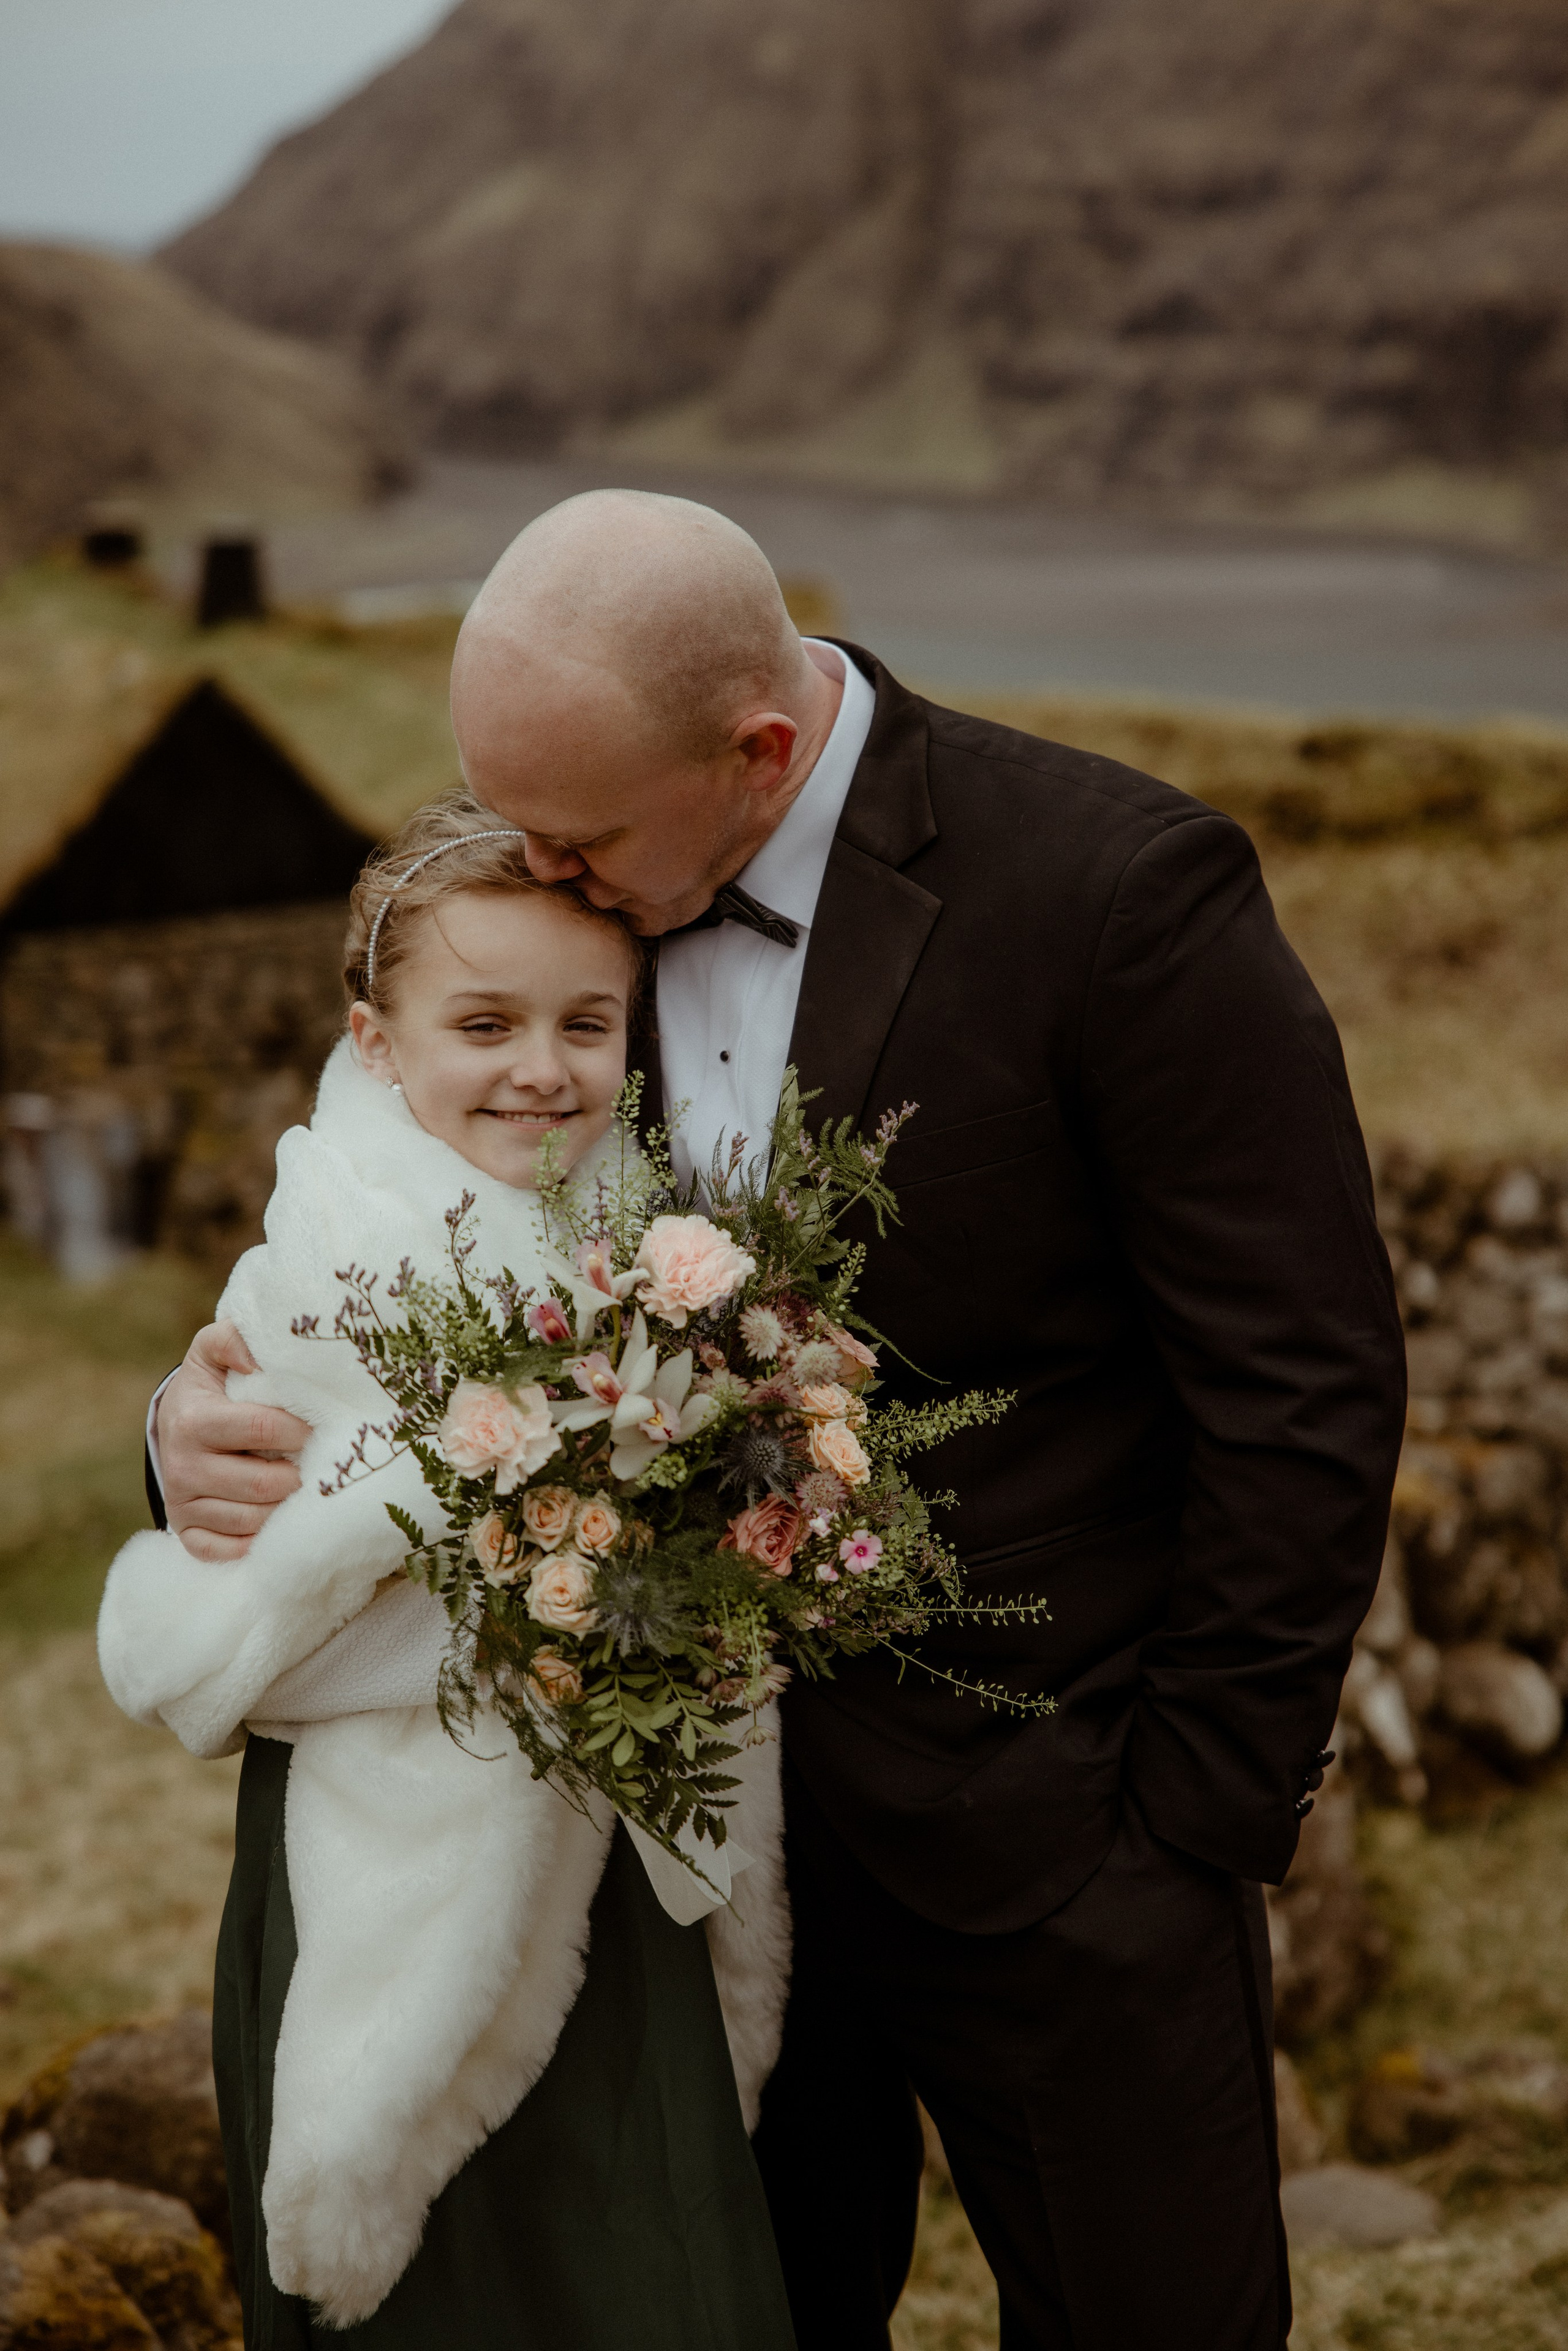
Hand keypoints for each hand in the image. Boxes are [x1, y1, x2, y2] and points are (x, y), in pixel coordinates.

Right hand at [156, 1321, 307, 1560]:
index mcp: (193, 1420)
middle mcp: (182, 1466)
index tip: (319, 1428)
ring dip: (286, 1510)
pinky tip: (276, 1523)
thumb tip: (253, 1359)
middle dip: (299, 1476)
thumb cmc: (211, 1386)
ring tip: (304, 1491)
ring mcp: (182, 1503)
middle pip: (262, 1484)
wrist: (173, 1424)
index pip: (262, 1429)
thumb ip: (230, 1339)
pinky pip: (227, 1550)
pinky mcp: (186, 1532)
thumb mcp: (213, 1351)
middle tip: (321, 1467)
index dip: (299, 1430)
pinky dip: (257, 1542)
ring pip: (251, 1521)